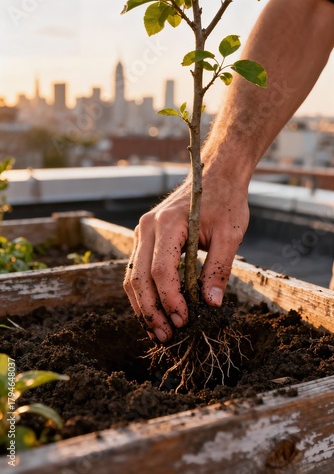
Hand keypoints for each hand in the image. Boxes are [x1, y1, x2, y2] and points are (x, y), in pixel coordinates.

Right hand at [123, 166, 249, 341]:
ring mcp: (142, 232)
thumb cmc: (225, 200)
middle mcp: (147, 227)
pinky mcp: (144, 237)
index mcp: (168, 223)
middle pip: (139, 277)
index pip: (161, 270)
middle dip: (152, 310)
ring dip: (143, 306)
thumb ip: (219, 269)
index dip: (171, 299)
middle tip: (167, 336)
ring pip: (132, 276)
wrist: (214, 174)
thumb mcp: (230, 234)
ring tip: (158, 331)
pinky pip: (137, 269)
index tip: (184, 320)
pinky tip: (155, 311)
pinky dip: (143, 293)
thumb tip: (211, 305)